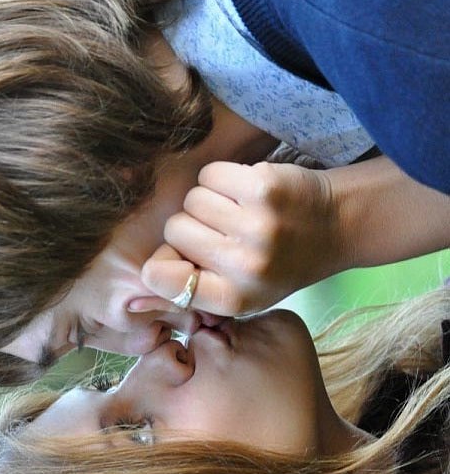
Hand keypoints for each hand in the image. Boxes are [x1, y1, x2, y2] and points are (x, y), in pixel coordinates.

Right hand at [141, 160, 342, 316]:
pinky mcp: (263, 188)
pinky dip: (222, 178)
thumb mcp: (238, 294)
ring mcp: (254, 225)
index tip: (185, 258)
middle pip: (174, 229)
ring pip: (192, 199)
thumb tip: (139, 290)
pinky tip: (245, 192)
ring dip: (208, 200)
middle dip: (191, 225)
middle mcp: (243, 266)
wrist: (334, 227)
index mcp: (231, 298)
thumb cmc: (276, 264)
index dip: (164, 261)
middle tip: (223, 232)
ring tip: (238, 212)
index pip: (160, 277)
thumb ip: (191, 291)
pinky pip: (211, 175)